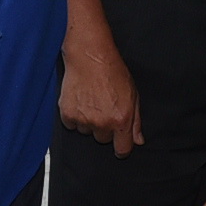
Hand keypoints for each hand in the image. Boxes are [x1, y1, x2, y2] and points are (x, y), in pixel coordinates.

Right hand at [58, 26, 141, 156]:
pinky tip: (79, 100)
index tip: (119, 143)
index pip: (122, 150)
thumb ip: (136, 121)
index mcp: (121, 120)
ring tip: (90, 101)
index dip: (121, 147)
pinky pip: (71, 124)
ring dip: (88, 121)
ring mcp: (84, 120)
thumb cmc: (113, 72)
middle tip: (103, 108)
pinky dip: (74, 116)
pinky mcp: (68, 114)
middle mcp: (102, 123)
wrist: (90, 56)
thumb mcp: (133, 95)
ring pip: (86, 131)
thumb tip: (138, 140)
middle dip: (104, 128)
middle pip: (103, 139)